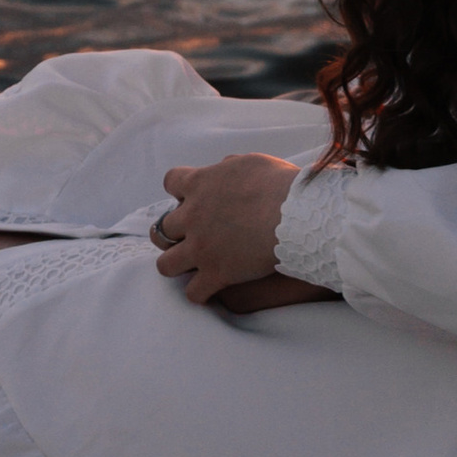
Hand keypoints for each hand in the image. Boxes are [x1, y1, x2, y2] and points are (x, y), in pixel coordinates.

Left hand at [150, 153, 301, 305]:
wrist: (294, 215)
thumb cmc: (278, 184)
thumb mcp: (251, 163)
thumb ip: (230, 166)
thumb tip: (224, 167)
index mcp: (200, 184)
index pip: (171, 181)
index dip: (179, 190)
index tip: (190, 196)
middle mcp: (192, 216)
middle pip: (162, 228)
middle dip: (172, 232)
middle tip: (188, 235)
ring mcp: (200, 248)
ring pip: (166, 264)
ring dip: (176, 264)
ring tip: (189, 266)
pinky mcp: (215, 274)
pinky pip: (193, 293)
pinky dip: (200, 292)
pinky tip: (210, 288)